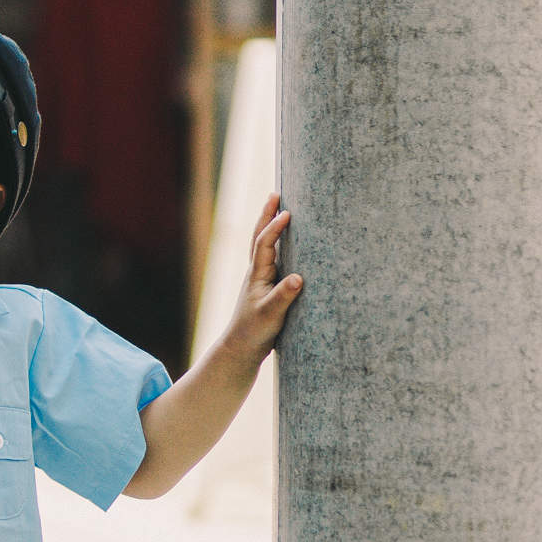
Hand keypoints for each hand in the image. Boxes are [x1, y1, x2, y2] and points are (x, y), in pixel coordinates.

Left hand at [221, 192, 301, 358]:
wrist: (243, 346)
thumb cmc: (255, 331)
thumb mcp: (271, 314)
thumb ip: (284, 296)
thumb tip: (298, 278)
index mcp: (257, 274)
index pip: (264, 244)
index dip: (274, 227)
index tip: (287, 212)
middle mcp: (256, 271)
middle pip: (259, 236)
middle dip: (267, 215)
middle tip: (276, 194)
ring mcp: (260, 277)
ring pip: (263, 245)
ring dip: (270, 225)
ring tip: (280, 208)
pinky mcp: (266, 286)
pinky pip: (272, 256)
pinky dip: (276, 242)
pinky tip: (287, 241)